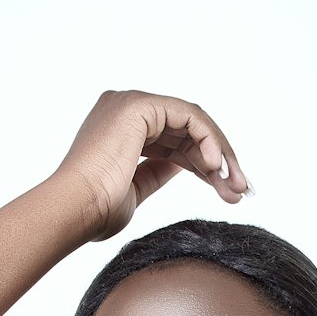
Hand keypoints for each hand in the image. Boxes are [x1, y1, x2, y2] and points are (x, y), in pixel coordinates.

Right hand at [50, 89, 251, 242]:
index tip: (230, 192)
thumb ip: (157, 171)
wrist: (74, 211)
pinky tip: (217, 169)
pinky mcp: (140, 106)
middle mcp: (125, 108)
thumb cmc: (94, 212)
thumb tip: (184, 166)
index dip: (206, 166)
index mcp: (121, 128)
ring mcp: (132, 104)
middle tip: (241, 192)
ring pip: (194, 123)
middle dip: (219, 162)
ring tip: (235, 187)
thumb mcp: (135, 190)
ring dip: (220, 155)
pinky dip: (208, 141)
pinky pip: (189, 118)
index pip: (176, 140)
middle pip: (189, 131)